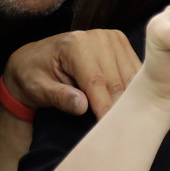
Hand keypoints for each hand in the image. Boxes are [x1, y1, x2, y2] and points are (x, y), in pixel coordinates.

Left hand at [4, 29, 141, 117]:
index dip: (104, 108)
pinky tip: (131, 108)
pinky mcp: (121, 44)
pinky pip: (135, 72)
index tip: (109, 130)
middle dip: (119, 108)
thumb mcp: (37, 88)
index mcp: (75, 45)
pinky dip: (135, 91)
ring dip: (130, 101)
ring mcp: (112, 39)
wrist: (35, 59)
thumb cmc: (34, 75)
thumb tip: (82, 105)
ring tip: (128, 124)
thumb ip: (59, 97)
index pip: (96, 82)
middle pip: (117, 80)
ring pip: (130, 77)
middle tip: (122, 133)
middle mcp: (97, 37)